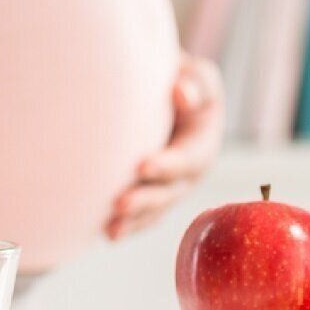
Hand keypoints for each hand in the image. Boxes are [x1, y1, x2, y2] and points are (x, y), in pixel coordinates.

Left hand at [105, 53, 223, 239]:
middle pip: (170, 192)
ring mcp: (172, 189)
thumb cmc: (181, 80)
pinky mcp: (154, 196)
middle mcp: (190, 173)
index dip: (167, 164)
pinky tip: (106, 233)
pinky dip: (127, 226)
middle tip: (120, 204)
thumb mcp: (197, 76)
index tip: (141, 166)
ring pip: (155, 210)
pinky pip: (143, 217)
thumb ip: (195, 84)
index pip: (188, 158)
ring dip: (134, 221)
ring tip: (111, 230)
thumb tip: (181, 92)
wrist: (169, 95)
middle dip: (146, 199)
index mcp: (204, 143)